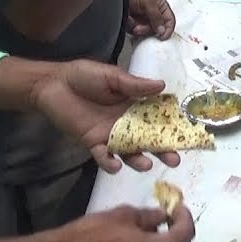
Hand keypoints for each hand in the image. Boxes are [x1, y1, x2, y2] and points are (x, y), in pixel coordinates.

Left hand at [32, 60, 181, 172]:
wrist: (53, 84)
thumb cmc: (83, 76)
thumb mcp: (111, 76)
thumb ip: (134, 85)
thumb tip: (162, 86)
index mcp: (134, 104)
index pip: (157, 117)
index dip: (172, 126)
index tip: (187, 135)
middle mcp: (126, 122)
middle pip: (148, 139)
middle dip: (162, 149)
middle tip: (175, 159)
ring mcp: (110, 134)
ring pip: (129, 151)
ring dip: (138, 159)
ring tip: (147, 164)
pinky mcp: (93, 142)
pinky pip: (103, 156)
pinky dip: (109, 163)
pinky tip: (115, 165)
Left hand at [128, 0, 174, 39]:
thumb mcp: (148, 1)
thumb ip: (156, 16)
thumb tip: (162, 30)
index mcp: (161, 7)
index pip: (170, 21)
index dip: (168, 29)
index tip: (162, 36)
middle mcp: (154, 15)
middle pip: (158, 29)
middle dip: (148, 29)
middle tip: (139, 28)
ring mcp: (145, 20)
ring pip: (147, 32)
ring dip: (139, 29)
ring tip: (132, 22)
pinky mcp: (135, 24)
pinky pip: (137, 32)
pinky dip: (132, 28)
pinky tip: (129, 21)